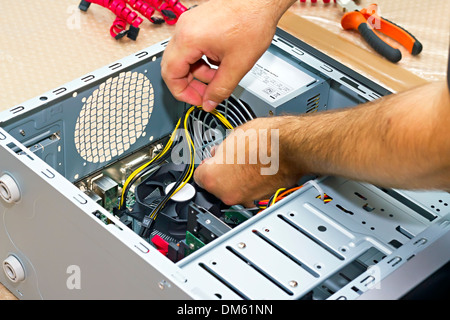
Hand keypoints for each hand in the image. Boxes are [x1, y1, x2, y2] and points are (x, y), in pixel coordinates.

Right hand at [161, 0, 294, 110]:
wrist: (262, 1)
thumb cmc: (252, 21)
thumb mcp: (237, 65)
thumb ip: (221, 89)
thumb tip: (209, 104)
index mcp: (189, 38)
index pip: (170, 74)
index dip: (183, 93)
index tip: (197, 100)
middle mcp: (184, 29)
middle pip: (173, 66)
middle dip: (190, 84)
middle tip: (207, 94)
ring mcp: (190, 23)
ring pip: (184, 58)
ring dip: (199, 72)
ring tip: (219, 76)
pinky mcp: (198, 22)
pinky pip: (192, 47)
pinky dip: (202, 60)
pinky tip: (220, 63)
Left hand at [194, 117, 302, 206]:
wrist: (291, 146)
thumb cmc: (264, 139)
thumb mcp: (232, 136)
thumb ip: (220, 150)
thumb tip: (219, 153)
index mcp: (213, 178)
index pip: (199, 176)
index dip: (207, 165)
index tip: (211, 162)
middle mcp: (228, 194)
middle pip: (216, 186)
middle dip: (222, 173)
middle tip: (231, 158)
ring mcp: (246, 198)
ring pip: (234, 190)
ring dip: (237, 179)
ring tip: (248, 161)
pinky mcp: (261, 199)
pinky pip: (250, 192)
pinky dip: (252, 183)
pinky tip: (258, 168)